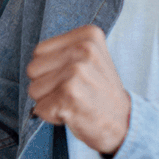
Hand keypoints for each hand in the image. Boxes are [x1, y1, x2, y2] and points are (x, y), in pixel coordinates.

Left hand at [25, 25, 131, 155]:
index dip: (50, 70)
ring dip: (49, 102)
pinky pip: (39, 108)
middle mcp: (83, 49)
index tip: (74, 78)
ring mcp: (76, 72)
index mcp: (88, 35)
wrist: (125, 123)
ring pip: (33, 90)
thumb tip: (33, 59)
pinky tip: (74, 113)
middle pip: (33, 69)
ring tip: (74, 101)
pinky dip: (52, 116)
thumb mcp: (90, 58)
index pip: (39, 51)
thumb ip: (63, 51)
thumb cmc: (100, 92)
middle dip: (46, 86)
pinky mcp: (69, 95)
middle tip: (73, 92)